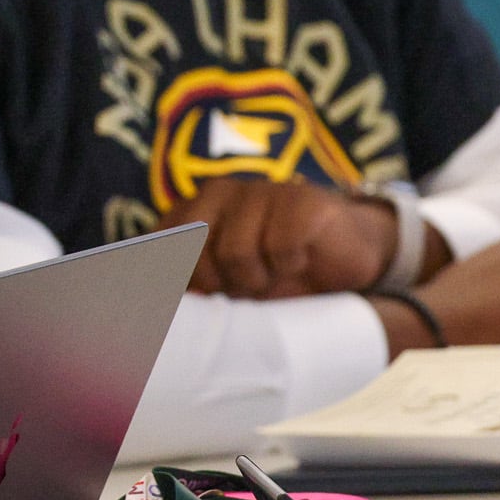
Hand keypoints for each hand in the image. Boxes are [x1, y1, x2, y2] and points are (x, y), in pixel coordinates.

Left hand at [172, 176, 398, 298]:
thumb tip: (152, 309)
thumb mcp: (226, 285)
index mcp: (193, 209)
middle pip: (195, 253)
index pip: (159, 244)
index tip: (199, 300)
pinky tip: (301, 260)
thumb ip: (189, 286)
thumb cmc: (277, 274)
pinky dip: (290, 266)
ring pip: (235, 253)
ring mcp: (260, 191)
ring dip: (258, 280)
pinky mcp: (300, 199)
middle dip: (221, 285)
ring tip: (274, 275)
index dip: (175, 282)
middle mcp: (219, 192)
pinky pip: (279, 247)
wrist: (347, 258)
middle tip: (248, 287)